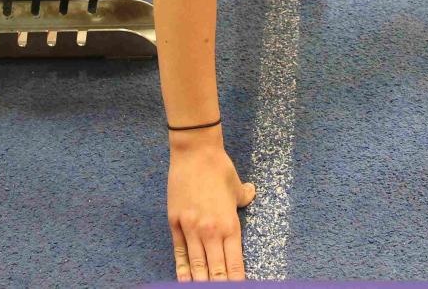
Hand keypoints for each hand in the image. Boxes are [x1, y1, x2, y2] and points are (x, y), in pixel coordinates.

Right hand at [168, 139, 254, 281]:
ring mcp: (192, 228)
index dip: (236, 281)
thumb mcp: (237, 186)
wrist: (195, 152)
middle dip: (218, 285)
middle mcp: (211, 231)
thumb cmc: (219, 168)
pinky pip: (179, 251)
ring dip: (199, 282)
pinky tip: (183, 280)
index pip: (235, 264)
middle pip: (215, 270)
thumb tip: (251, 194)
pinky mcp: (176, 222)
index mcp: (230, 225)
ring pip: (196, 265)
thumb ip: (245, 197)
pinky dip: (181, 268)